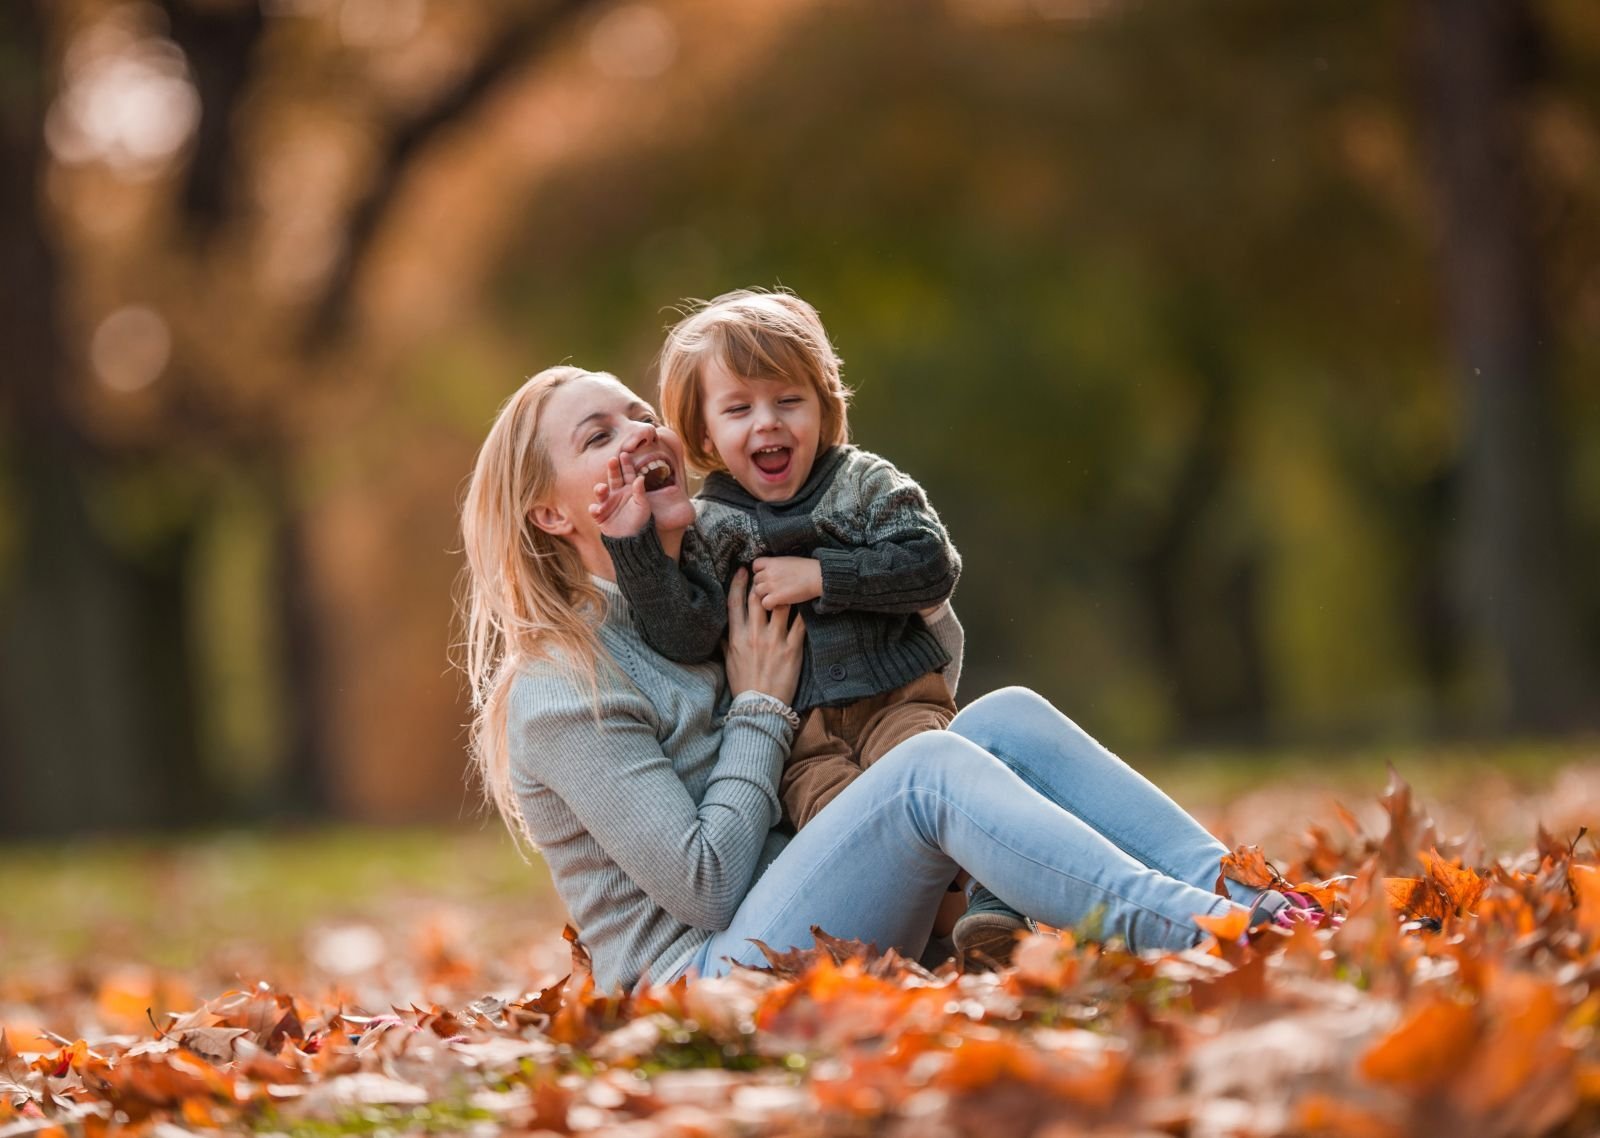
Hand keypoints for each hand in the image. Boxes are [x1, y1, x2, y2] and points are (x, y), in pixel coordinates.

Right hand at [588, 452, 651, 538]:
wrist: (632, 539)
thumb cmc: (640, 521)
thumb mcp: (643, 506)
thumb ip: (640, 492)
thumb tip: (640, 478)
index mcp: (629, 489)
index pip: (628, 474)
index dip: (626, 464)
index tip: (625, 454)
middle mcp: (617, 493)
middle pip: (613, 478)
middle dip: (612, 469)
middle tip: (612, 460)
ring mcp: (607, 503)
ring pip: (601, 492)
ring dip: (600, 489)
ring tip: (602, 489)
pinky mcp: (600, 515)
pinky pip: (595, 510)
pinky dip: (595, 509)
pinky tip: (598, 510)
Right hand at [723, 567, 804, 704]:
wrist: (760, 707)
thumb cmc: (744, 685)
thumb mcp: (729, 662)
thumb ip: (725, 642)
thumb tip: (722, 629)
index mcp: (736, 637)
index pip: (734, 603)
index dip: (738, 583)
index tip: (742, 571)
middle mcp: (754, 635)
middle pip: (758, 598)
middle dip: (762, 582)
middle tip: (767, 572)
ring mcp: (774, 641)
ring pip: (780, 606)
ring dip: (784, 592)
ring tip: (790, 584)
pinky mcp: (792, 649)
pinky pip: (800, 623)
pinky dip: (803, 612)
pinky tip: (806, 602)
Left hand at [750, 556, 822, 610]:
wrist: (818, 576)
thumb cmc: (808, 568)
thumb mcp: (789, 561)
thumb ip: (777, 565)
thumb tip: (773, 570)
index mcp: (773, 562)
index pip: (755, 565)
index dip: (758, 571)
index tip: (765, 576)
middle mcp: (769, 573)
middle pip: (755, 580)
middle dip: (762, 585)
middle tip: (771, 589)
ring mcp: (772, 585)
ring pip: (757, 592)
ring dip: (764, 596)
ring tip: (774, 597)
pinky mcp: (777, 597)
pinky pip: (764, 603)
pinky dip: (769, 605)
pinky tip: (776, 604)